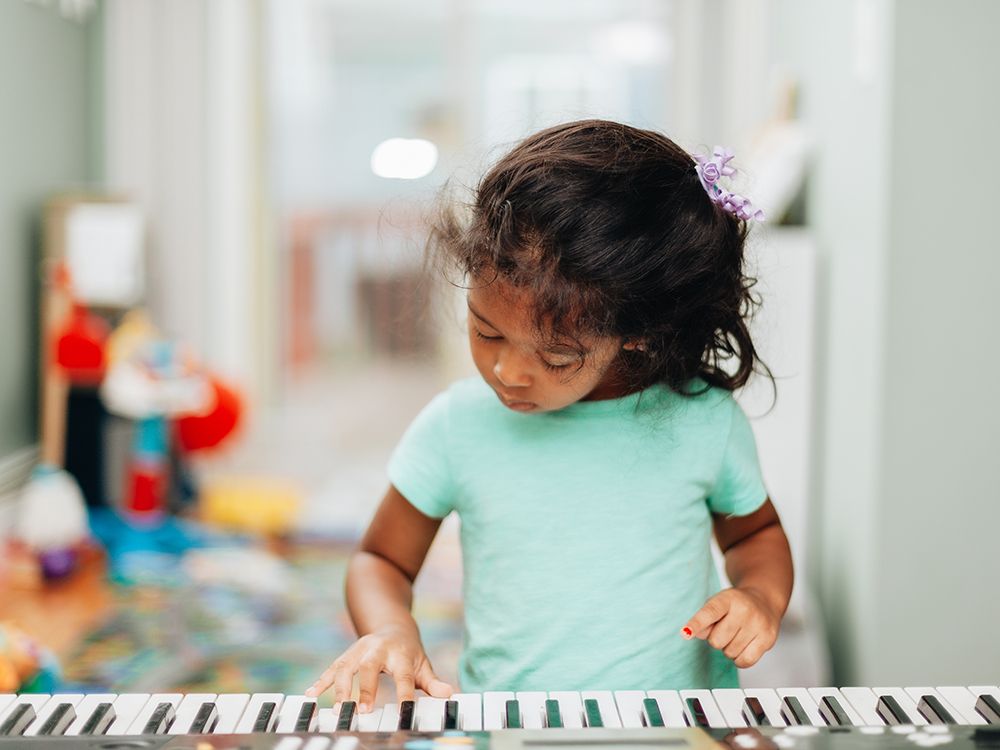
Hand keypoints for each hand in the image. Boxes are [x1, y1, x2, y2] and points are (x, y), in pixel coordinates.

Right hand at [306, 626, 452, 711]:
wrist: (392, 625)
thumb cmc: (409, 652)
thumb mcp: (423, 664)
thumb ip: (433, 683)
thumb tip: (449, 695)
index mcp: (400, 655)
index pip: (404, 677)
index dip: (405, 695)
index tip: (403, 713)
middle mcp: (378, 649)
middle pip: (370, 667)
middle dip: (365, 689)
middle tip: (362, 711)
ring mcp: (359, 650)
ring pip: (346, 666)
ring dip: (339, 688)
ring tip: (337, 710)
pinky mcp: (347, 654)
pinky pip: (332, 667)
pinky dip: (321, 681)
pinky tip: (310, 694)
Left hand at [680, 587, 780, 667]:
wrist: (764, 600)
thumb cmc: (735, 605)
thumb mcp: (717, 604)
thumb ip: (703, 619)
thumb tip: (692, 634)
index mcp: (727, 599)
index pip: (709, 613)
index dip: (696, 624)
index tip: (685, 633)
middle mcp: (744, 610)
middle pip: (716, 640)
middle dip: (716, 639)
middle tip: (725, 628)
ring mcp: (758, 624)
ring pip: (730, 653)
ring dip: (728, 648)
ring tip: (736, 634)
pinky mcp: (768, 639)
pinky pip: (745, 661)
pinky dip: (739, 659)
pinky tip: (742, 646)